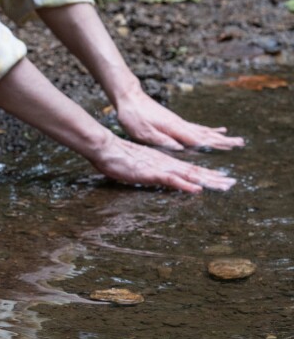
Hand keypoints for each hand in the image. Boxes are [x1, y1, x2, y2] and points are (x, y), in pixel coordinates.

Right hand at [87, 130, 235, 193]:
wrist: (105, 148)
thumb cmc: (118, 158)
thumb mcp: (139, 168)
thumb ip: (151, 172)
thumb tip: (160, 177)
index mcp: (165, 163)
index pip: (190, 170)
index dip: (208, 175)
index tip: (223, 179)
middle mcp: (167, 164)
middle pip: (195, 172)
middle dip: (215, 178)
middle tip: (233, 184)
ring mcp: (160, 168)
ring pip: (188, 175)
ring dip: (207, 181)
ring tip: (224, 185)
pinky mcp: (151, 173)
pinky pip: (171, 180)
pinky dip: (185, 185)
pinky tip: (197, 189)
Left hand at [115, 87, 243, 151]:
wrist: (129, 97)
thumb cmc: (133, 116)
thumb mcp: (143, 132)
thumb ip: (162, 141)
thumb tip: (181, 149)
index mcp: (174, 129)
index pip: (198, 139)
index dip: (214, 145)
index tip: (231, 147)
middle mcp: (180, 124)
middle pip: (206, 134)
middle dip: (223, 140)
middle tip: (241, 143)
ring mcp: (178, 122)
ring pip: (204, 131)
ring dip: (219, 136)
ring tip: (235, 139)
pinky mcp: (175, 121)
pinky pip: (196, 127)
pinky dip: (209, 130)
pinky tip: (217, 131)